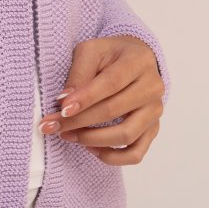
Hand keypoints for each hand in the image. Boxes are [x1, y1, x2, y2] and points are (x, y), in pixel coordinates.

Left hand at [37, 34, 164, 165]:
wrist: (134, 59)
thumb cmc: (110, 54)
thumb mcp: (91, 50)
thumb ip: (79, 73)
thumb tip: (65, 102)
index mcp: (138, 61)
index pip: (111, 83)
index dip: (86, 98)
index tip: (62, 109)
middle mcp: (152, 87)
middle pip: (115, 110)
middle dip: (79, 120)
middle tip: (53, 125)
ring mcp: (155, 110)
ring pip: (127, 135)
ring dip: (93, 140)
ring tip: (68, 135)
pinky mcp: (153, 129)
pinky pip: (136, 153)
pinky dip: (113, 157)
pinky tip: (90, 148)